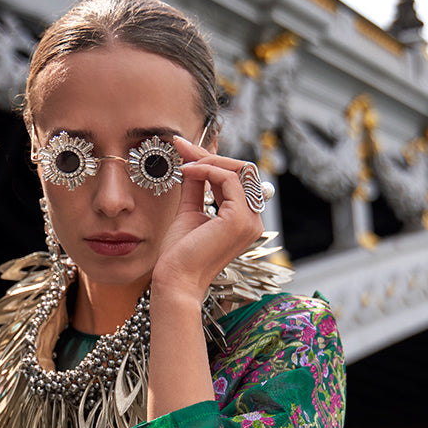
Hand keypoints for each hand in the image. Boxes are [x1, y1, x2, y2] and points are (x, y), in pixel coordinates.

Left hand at [152, 136, 263, 300]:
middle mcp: (252, 221)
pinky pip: (228, 178)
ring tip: (184, 163)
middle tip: (182, 147)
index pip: (237, 179)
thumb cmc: (180, 254)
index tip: (186, 149)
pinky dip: (207, 169)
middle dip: (210, 155)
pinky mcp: (239, 220)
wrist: (175, 279)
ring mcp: (250, 221)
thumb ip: (197, 186)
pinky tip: (188, 172)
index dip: (212, 160)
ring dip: (208, 160)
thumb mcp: (190, 211)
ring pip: (238, 169)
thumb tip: (194, 159)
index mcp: (243, 221)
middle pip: (242, 170)